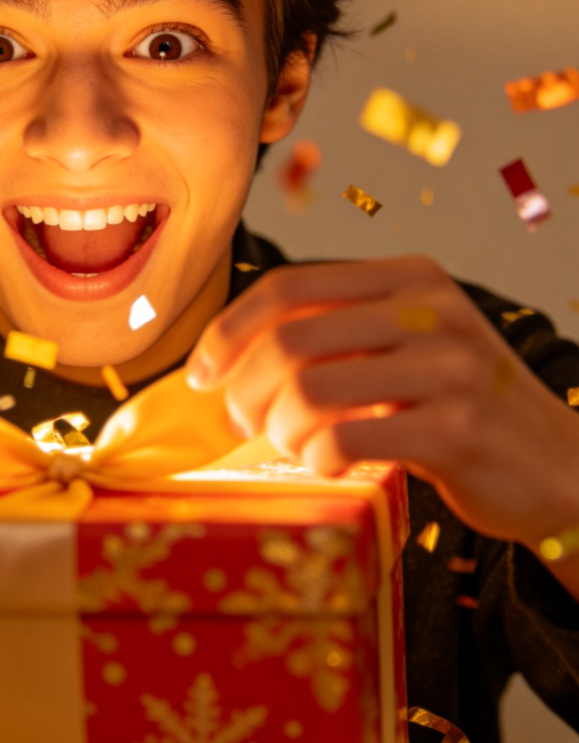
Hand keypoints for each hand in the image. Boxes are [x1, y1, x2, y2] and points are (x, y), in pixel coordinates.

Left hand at [186, 255, 578, 549]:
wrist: (559, 464)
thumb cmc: (457, 404)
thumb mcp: (404, 345)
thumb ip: (334, 332)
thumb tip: (229, 352)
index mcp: (408, 278)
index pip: (288, 287)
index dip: (228, 330)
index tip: (200, 373)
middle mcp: (430, 309)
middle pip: (288, 339)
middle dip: (244, 389)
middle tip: (241, 422)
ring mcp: (449, 366)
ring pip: (310, 389)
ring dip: (280, 428)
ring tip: (290, 444)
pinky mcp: (458, 429)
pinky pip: (347, 440)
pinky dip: (317, 458)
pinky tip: (326, 464)